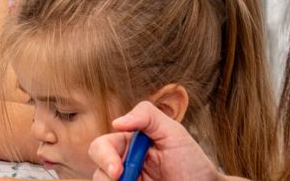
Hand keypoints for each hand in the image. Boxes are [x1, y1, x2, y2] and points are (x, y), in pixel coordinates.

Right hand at [89, 102, 223, 180]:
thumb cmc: (191, 161)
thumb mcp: (173, 132)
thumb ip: (147, 116)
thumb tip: (117, 122)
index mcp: (128, 145)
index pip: (101, 147)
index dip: (105, 158)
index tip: (118, 171)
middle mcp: (123, 165)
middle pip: (97, 171)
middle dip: (105, 176)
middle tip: (123, 180)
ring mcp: (128, 180)